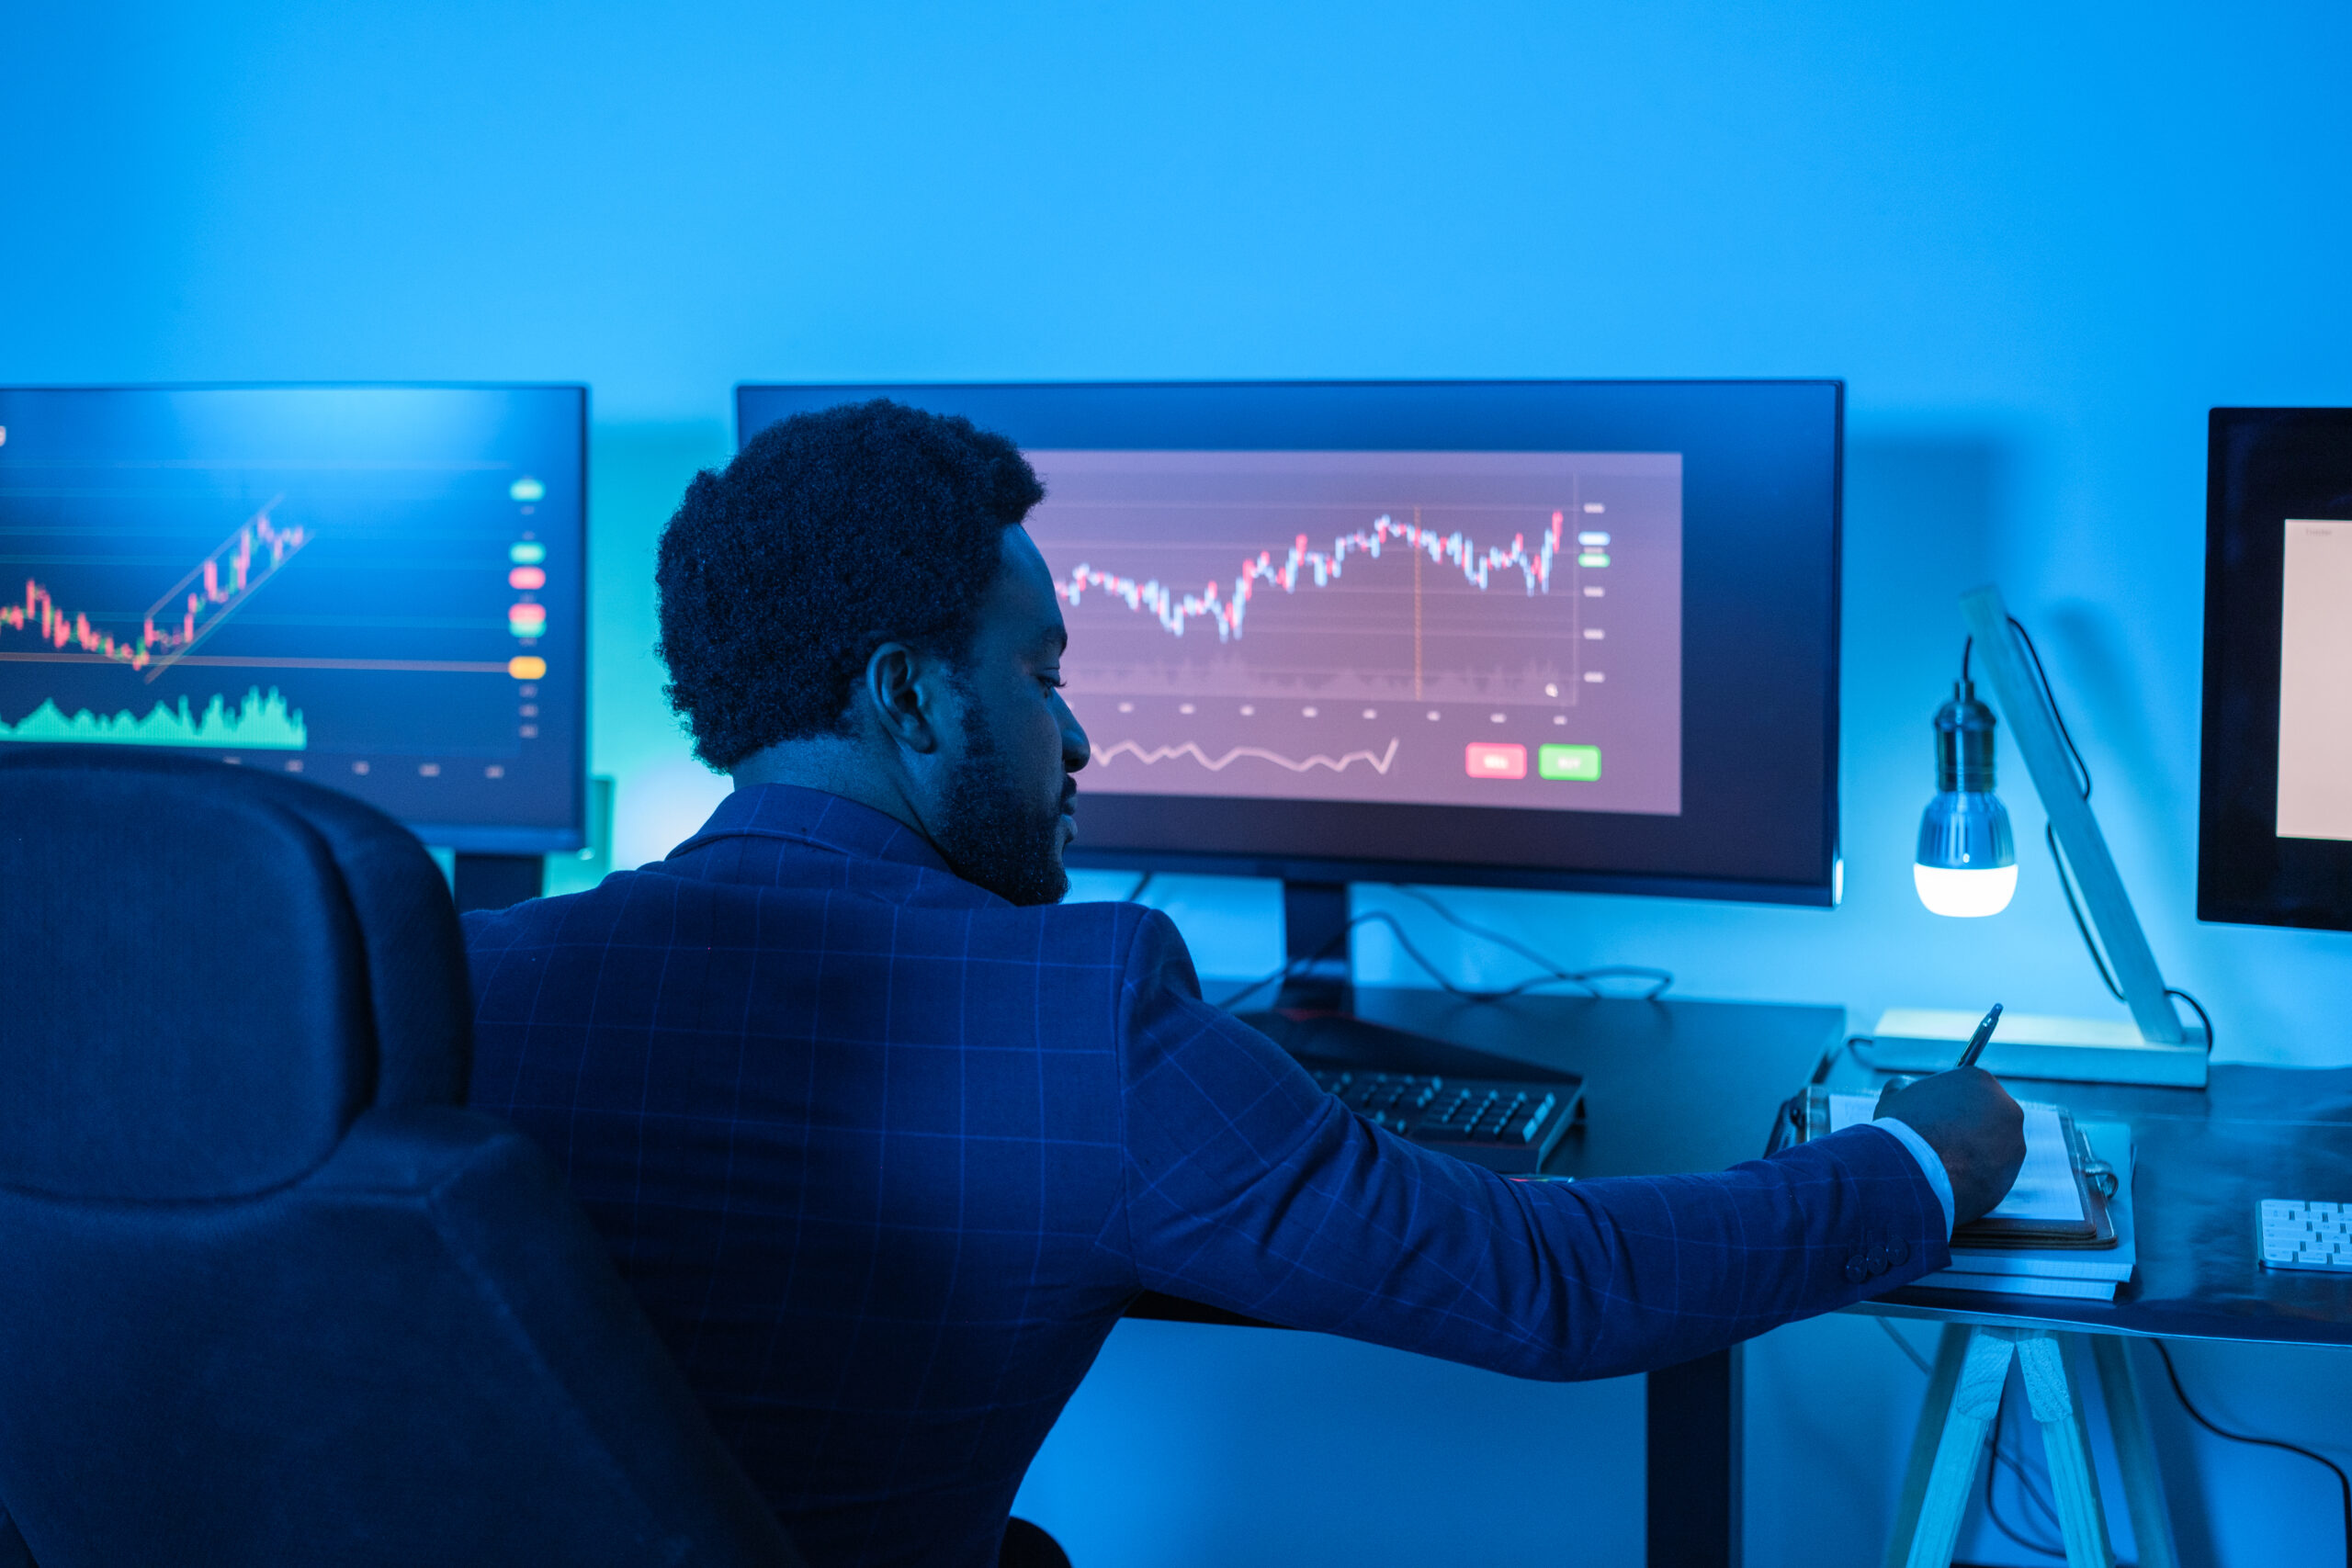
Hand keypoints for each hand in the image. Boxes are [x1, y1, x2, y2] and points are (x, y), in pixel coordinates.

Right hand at [1875, 1067, 2026, 1224]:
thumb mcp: (1896, 1095)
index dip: (1950, 1105)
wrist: (1913, 1170)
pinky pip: (1992, 1173)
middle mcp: (2006, 1107)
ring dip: (1973, 1153)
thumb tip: (1905, 1086)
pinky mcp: (2011, 1174)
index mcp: (1981, 1080)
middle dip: (1967, 1128)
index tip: (1936, 1117)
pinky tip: (1951, 1179)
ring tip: (1943, 1164)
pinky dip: (1974, 1176)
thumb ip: (1907, 1086)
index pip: (1970, 1090)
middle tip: (1941, 1141)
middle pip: (1988, 1117)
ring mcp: (2013, 1142)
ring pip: (1993, 1147)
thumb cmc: (1902, 1128)